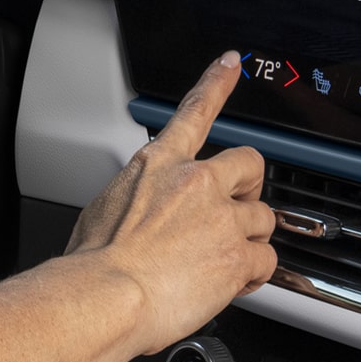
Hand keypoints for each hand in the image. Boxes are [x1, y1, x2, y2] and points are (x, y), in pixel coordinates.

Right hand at [66, 51, 276, 353]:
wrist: (104, 296)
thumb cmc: (94, 264)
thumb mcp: (104, 210)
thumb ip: (137, 201)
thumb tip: (141, 215)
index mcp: (158, 165)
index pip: (194, 111)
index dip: (217, 83)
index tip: (232, 64)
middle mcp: (195, 183)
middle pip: (251, 164)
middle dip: (251, 187)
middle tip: (239, 210)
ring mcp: (220, 218)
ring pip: (263, 218)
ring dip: (249, 239)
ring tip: (222, 261)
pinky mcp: (237, 254)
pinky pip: (266, 260)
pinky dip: (255, 274)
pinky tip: (236, 283)